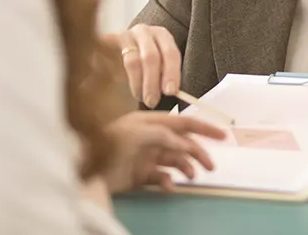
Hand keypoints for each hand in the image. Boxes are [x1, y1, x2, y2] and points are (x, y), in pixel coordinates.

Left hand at [102, 110, 225, 193]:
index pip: (183, 122)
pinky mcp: (140, 174)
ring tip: (193, 177)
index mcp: (150, 122)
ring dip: (187, 167)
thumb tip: (184, 143)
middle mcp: (150, 137)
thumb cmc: (109, 145)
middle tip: (212, 166)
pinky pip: (162, 177)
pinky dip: (169, 181)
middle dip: (199, 152)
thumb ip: (164, 135)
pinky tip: (170, 186)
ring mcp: (146, 156)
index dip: (203, 128)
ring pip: (175, 160)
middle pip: (182, 142)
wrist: (84, 172)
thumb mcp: (138, 134)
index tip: (223, 135)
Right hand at [104, 24, 180, 107]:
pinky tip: (119, 87)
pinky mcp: (108, 42)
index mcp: (162, 35)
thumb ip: (165, 78)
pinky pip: (113, 61)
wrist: (116, 53)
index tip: (171, 92)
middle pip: (151, 57)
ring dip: (138, 83)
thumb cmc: (144, 64)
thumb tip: (172, 94)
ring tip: (140, 97)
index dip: (172, 73)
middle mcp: (145, 32)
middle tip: (152, 101)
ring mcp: (125, 35)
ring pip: (133, 61)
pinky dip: (117, 76)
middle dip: (153, 82)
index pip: (171, 53)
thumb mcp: (158, 67)